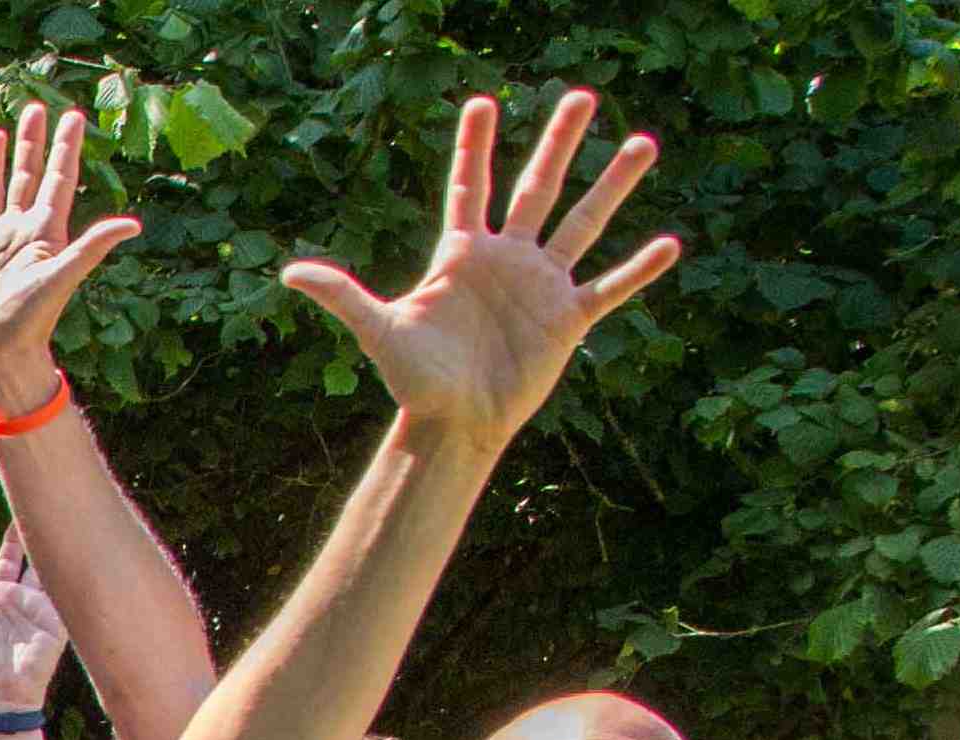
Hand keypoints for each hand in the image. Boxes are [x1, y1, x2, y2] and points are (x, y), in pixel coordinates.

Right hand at [0, 100, 143, 423]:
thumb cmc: (28, 320)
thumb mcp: (60, 278)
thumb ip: (91, 247)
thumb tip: (132, 225)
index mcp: (44, 231)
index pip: (57, 179)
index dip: (65, 147)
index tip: (72, 115)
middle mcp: (19, 232)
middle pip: (27, 177)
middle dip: (32, 143)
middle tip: (35, 108)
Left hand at [0, 525, 67, 717]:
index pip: (7, 563)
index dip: (12, 542)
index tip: (16, 519)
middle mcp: (20, 602)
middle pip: (33, 563)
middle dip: (40, 539)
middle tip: (48, 509)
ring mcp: (40, 612)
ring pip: (51, 575)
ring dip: (58, 553)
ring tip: (68, 524)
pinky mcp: (57, 624)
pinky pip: (65, 596)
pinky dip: (71, 578)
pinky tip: (78, 558)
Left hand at [280, 91, 675, 447]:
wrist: (453, 425)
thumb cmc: (415, 380)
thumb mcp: (379, 331)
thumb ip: (342, 297)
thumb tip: (288, 275)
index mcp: (461, 255)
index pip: (471, 186)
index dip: (474, 146)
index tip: (482, 101)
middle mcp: (506, 260)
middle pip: (538, 186)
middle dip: (558, 141)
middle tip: (581, 94)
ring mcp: (540, 286)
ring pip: (583, 222)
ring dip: (613, 185)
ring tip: (643, 143)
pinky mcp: (568, 320)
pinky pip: (609, 288)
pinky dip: (638, 269)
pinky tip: (670, 244)